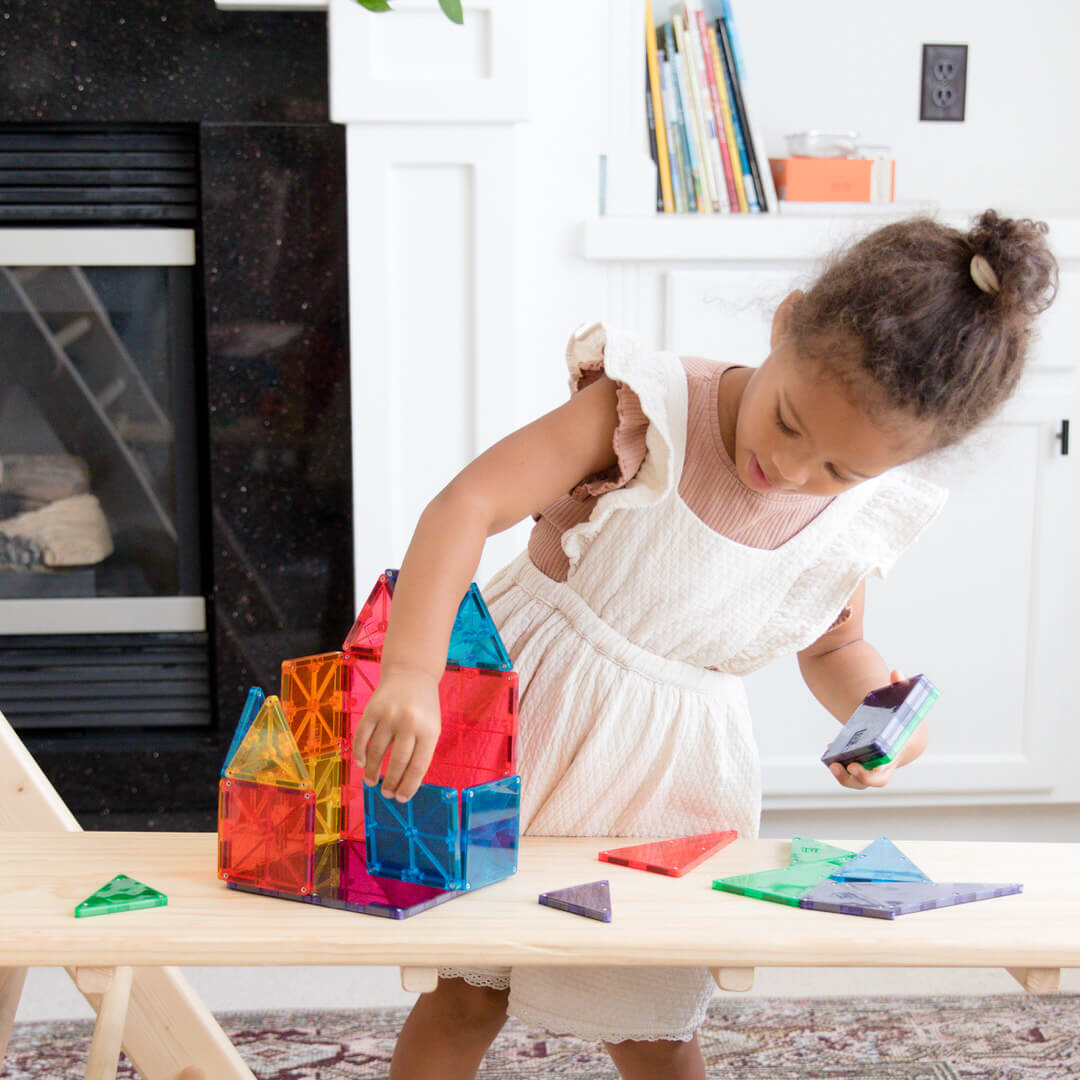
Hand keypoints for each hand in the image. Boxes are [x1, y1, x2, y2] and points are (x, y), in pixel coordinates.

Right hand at [352, 666, 441, 801]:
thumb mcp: (431, 727)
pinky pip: (362, 737)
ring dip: (373, 771)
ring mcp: (390, 715)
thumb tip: (405, 783)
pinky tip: (361, 763)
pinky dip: (359, 753)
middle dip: (390, 782)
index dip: (408, 786)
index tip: (401, 798)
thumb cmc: (423, 707)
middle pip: (398, 762)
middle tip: (386, 793)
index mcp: (429, 730)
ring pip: (378, 752)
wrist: (412, 674)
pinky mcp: (372, 709)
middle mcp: (409, 722)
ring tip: (372, 782)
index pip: (418, 766)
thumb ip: (421, 751)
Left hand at [828, 669, 904, 791]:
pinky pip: (849, 772)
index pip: (881, 775)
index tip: (855, 767)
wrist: (907, 740)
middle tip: (839, 765)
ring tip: (831, 763)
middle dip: (852, 778)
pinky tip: (830, 749)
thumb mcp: (905, 709)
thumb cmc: (905, 725)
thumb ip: (901, 690)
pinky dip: (839, 764)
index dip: (868, 775)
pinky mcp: (862, 766)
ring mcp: (872, 770)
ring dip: (843, 777)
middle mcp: (882, 769)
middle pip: (867, 783)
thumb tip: (896, 673)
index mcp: (892, 760)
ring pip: (857, 782)